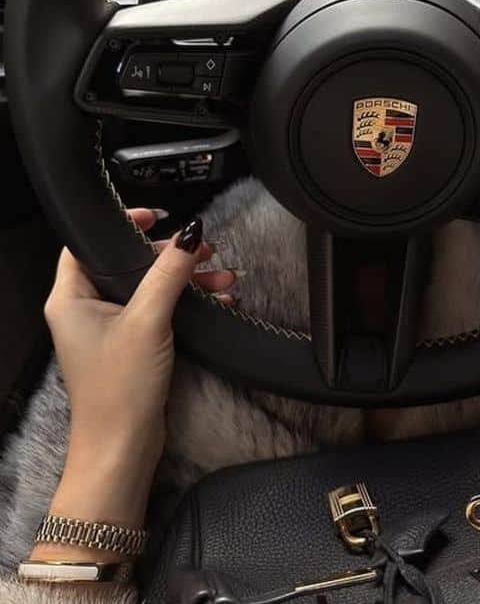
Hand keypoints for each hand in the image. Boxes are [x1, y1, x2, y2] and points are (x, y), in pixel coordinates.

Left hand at [35, 210, 235, 544]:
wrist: (122, 450)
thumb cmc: (119, 387)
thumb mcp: (147, 320)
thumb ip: (169, 273)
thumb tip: (190, 232)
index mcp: (70, 296)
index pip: (88, 242)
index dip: (122, 224)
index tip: (158, 217)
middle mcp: (85, 308)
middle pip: (128, 261)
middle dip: (170, 255)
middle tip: (203, 248)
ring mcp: (109, 327)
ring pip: (149, 286)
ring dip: (186, 279)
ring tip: (222, 275)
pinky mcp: (131, 345)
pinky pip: (159, 310)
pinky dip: (186, 302)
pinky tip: (218, 300)